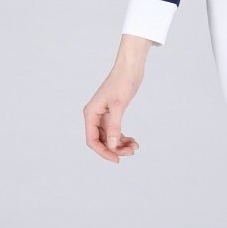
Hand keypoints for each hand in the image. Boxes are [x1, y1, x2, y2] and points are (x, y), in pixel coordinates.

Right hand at [83, 41, 147, 162]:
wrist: (130, 68)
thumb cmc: (122, 82)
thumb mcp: (118, 105)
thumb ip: (114, 126)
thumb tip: (112, 146)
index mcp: (91, 114)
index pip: (92, 140)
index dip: (104, 152)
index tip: (117, 159)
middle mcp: (95, 116)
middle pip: (102, 141)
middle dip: (115, 149)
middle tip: (132, 152)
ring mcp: (104, 115)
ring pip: (109, 137)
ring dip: (121, 144)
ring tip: (135, 147)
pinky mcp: (113, 113)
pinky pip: (115, 131)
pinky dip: (123, 138)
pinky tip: (133, 141)